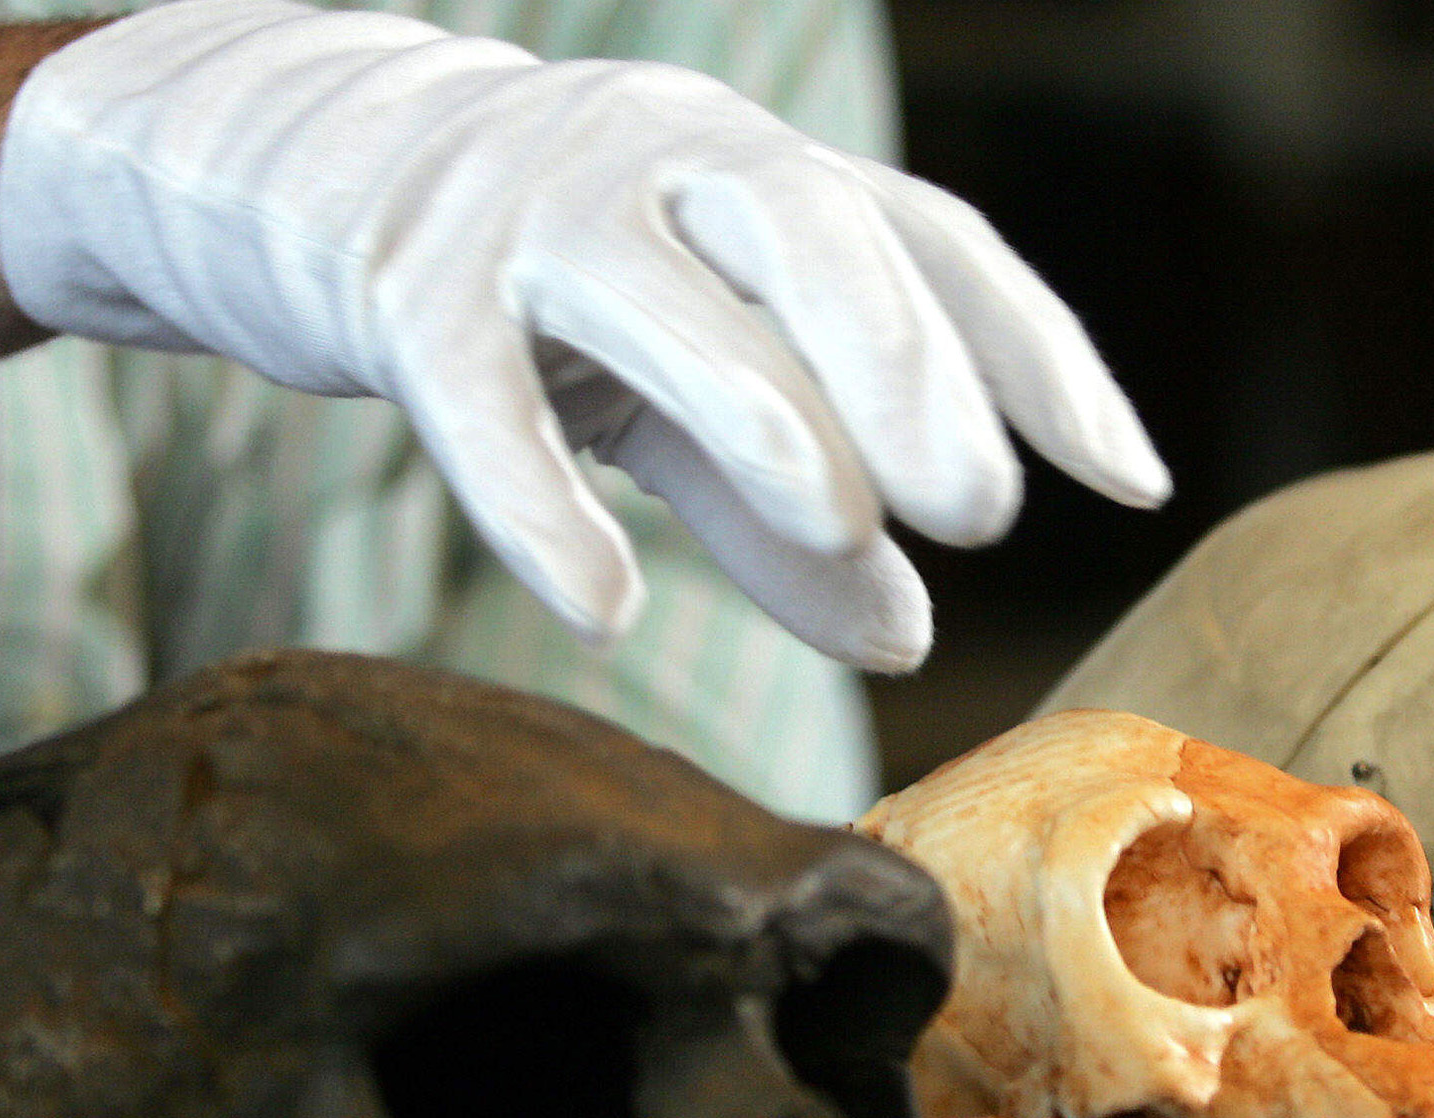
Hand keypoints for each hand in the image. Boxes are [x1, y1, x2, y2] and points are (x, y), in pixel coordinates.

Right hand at [0, 0, 1167, 670]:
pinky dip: (537, 501)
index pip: (933, 242)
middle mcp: (664, 161)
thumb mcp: (687, 395)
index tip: (1127, 480)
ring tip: (847, 525)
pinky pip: (475, 392)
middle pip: (813, 232)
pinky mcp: (399, 279)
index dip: (1038, 356)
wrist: (306, 170)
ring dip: (761, 407)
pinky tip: (603, 609)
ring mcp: (527, 208)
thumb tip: (911, 639)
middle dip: (910, 367)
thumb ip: (794, 514)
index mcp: (761, 177)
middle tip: (982, 506)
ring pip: (660, 290)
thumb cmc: (549, 291)